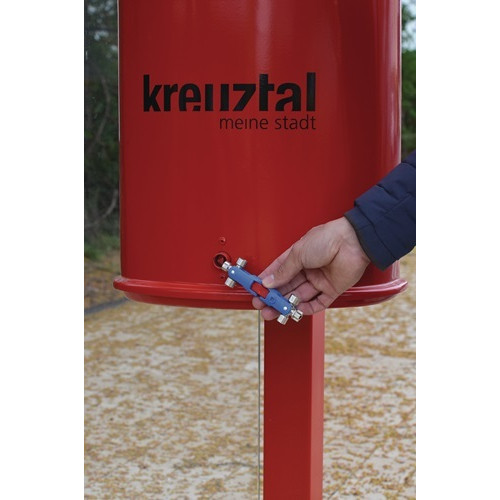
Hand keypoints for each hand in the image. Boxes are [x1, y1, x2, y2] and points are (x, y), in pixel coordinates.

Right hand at [252, 217, 369, 319]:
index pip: (278, 272)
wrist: (353, 241)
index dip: (266, 282)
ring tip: (275, 311)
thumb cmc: (327, 238)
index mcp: (298, 257)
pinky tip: (296, 311)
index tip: (255, 290)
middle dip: (273, 297)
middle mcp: (308, 269)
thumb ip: (283, 270)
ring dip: (286, 304)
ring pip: (299, 297)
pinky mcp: (332, 289)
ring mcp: (319, 280)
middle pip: (287, 287)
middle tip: (262, 305)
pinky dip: (306, 309)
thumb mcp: (298, 253)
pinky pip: (317, 303)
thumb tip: (269, 281)